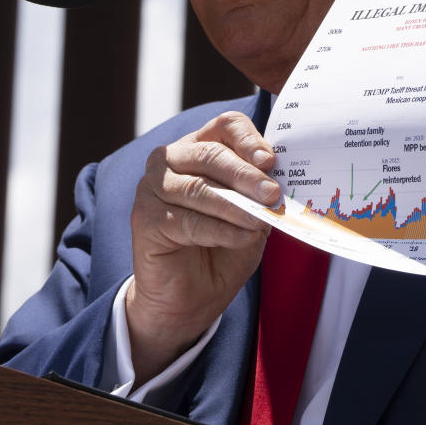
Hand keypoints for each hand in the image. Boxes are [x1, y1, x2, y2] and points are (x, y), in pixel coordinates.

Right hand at [126, 111, 279, 383]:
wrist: (190, 298)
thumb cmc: (223, 248)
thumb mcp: (251, 215)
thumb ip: (260, 194)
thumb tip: (281, 180)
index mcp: (200, 147)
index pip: (226, 126)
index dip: (249, 140)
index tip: (271, 161)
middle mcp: (171, 160)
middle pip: (212, 154)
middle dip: (247, 175)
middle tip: (273, 194)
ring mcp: (152, 188)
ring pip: (198, 188)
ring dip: (235, 205)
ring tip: (261, 221)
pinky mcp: (144, 218)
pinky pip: (187, 220)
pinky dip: (220, 229)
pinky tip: (242, 238)